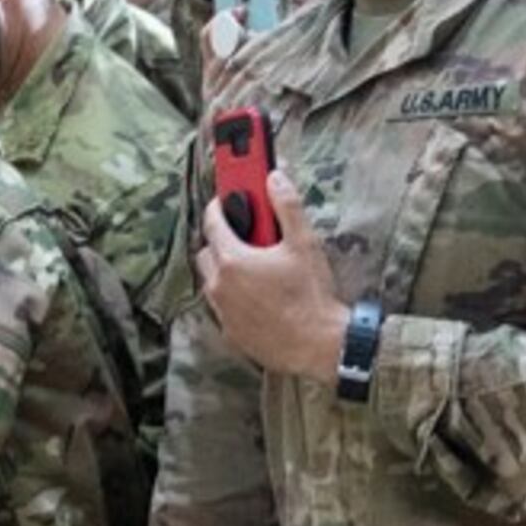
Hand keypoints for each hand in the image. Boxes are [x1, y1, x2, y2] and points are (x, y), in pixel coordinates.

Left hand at [192, 170, 341, 377]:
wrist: (319, 346)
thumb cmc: (311, 296)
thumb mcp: (304, 243)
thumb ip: (287, 206)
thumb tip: (275, 179)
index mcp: (232, 260)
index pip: (212, 222)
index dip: (219, 205)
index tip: (226, 199)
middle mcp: (219, 286)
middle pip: (207, 251)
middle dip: (221, 239)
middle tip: (247, 235)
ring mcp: (223, 311)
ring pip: (212, 280)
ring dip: (225, 268)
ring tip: (255, 266)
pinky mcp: (231, 332)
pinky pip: (222, 305)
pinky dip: (233, 295)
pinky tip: (258, 294)